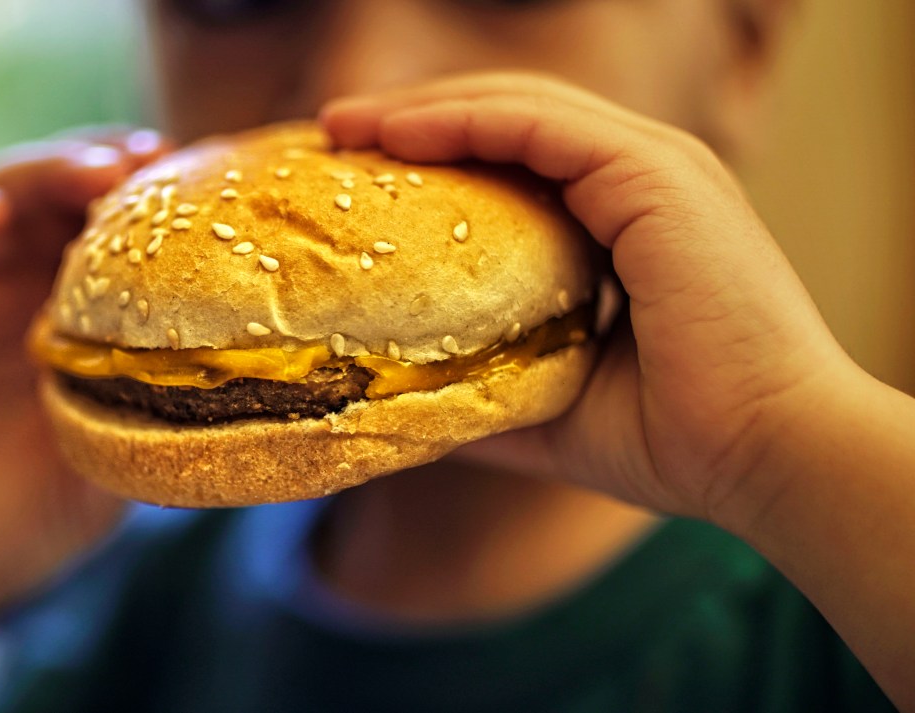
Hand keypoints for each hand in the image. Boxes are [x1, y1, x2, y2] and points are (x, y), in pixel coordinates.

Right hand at [0, 131, 170, 622]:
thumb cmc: (26, 520)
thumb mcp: (106, 467)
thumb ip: (150, 413)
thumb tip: (248, 380)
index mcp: (86, 317)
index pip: (129, 235)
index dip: (168, 205)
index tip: (213, 186)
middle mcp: (27, 286)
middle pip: (72, 196)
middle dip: (115, 169)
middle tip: (156, 163)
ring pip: (4, 191)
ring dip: (48, 172)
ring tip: (94, 174)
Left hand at [322, 74, 850, 525]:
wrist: (769, 460)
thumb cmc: (677, 443)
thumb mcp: (553, 407)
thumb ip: (486, 392)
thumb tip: (402, 404)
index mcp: (629, 220)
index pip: (518, 159)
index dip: (437, 154)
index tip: (358, 172)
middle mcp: (644, 179)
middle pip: (509, 118)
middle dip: (416, 119)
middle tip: (333, 134)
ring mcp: (654, 167)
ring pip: (518, 106)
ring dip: (423, 109)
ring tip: (342, 126)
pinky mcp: (654, 175)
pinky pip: (537, 124)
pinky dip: (462, 120)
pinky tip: (395, 134)